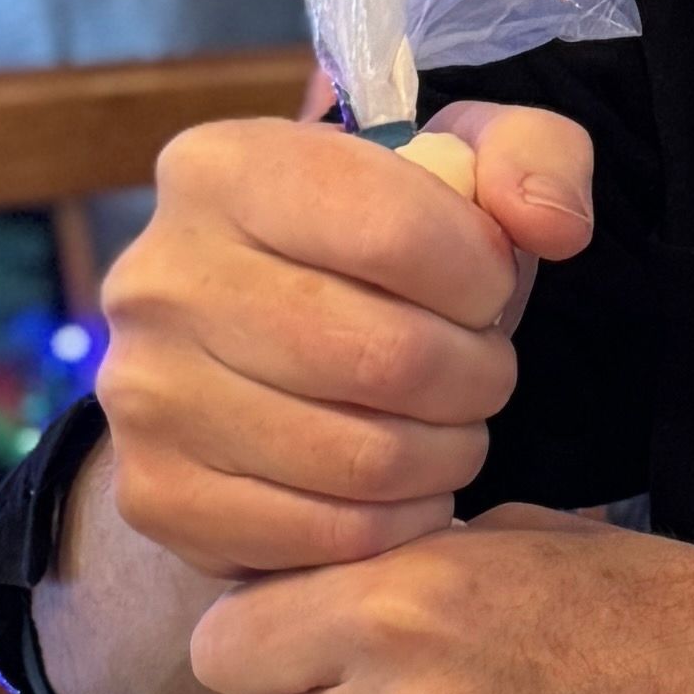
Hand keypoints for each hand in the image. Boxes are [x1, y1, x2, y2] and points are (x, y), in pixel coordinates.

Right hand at [96, 106, 593, 580]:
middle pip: (388, 357)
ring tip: (452, 424)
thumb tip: (550, 223)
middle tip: (484, 373)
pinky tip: (408, 483)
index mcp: (220, 169)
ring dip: (449, 453)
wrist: (270, 338)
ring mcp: (143, 395)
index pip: (394, 231)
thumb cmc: (383, 243)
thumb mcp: (466, 162)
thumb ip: (535, 156)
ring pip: (364, 459)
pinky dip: (400, 521)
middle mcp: (157, 278)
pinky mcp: (156, 495)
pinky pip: (327, 537)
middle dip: (478, 375)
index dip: (482, 278)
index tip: (489, 290)